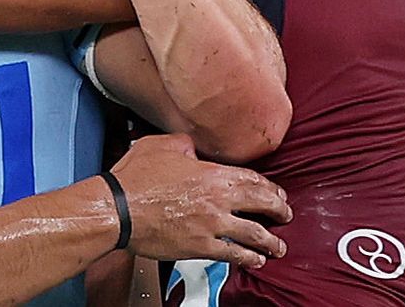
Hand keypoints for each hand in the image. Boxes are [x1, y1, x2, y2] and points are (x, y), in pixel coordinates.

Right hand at [110, 133, 290, 267]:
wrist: (118, 209)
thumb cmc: (136, 177)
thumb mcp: (162, 145)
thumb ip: (186, 143)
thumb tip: (195, 147)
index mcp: (212, 174)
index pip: (253, 180)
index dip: (270, 187)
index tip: (277, 193)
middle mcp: (218, 200)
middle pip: (261, 205)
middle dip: (279, 211)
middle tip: (286, 215)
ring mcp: (211, 226)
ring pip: (254, 235)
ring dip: (271, 242)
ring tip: (279, 247)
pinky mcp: (200, 247)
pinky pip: (233, 255)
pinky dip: (248, 259)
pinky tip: (255, 262)